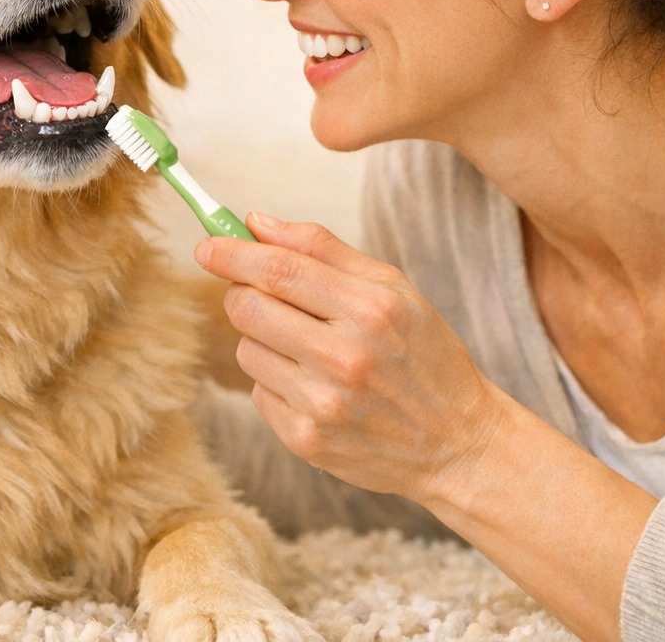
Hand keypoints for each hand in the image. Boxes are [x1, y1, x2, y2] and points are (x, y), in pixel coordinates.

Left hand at [193, 213, 505, 502]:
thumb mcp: (393, 289)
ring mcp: (322, 405)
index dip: (232, 253)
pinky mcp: (306, 441)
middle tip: (260, 293)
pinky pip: (259, 392)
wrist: (457, 444)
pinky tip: (316, 387)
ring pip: (247, 350)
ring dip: (263, 340)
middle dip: (242, 292)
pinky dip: (276, 382)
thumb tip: (255, 222)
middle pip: (248, 308)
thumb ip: (323, 248)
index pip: (279, 269)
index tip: (206, 244)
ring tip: (308, 348)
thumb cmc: (425, 356)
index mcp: (371, 310)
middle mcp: (345, 358)